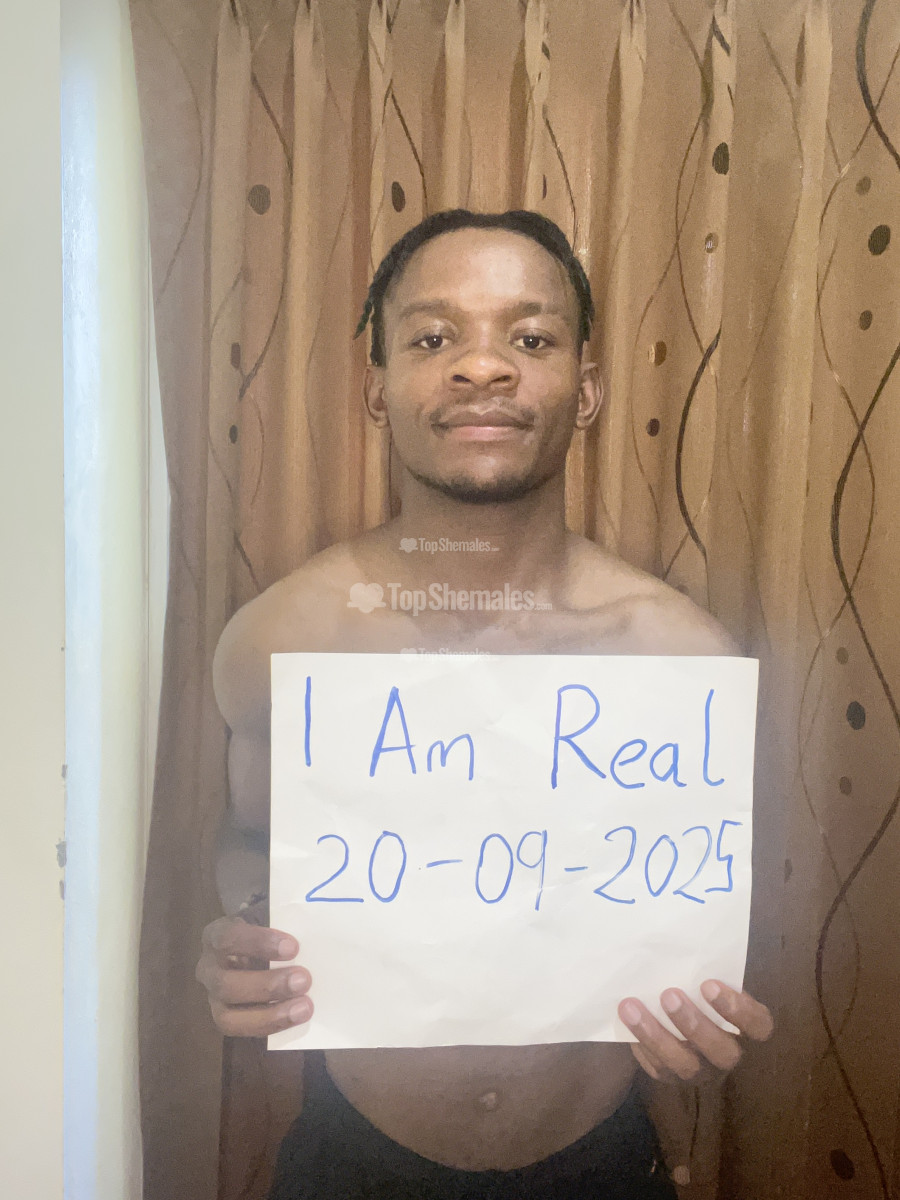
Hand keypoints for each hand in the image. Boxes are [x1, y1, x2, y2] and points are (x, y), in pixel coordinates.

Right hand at [195, 915, 313, 1036]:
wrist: (258, 949)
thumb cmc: (265, 932)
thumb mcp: (270, 921)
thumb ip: (282, 928)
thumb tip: (311, 938)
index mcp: (215, 936)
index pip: (228, 938)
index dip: (259, 943)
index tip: (293, 947)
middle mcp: (207, 968)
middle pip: (226, 983)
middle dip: (267, 985)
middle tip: (304, 980)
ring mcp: (213, 997)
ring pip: (227, 1016)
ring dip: (269, 1014)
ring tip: (304, 1006)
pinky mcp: (223, 1018)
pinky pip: (241, 1029)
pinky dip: (270, 1025)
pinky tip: (296, 1017)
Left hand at [618, 980, 772, 1080]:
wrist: (673, 1010)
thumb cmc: (697, 987)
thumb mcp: (707, 978)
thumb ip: (705, 970)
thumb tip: (681, 938)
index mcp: (746, 1027)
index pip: (758, 1026)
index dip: (737, 1009)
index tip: (708, 984)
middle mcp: (727, 1053)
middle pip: (723, 1052)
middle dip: (694, 1025)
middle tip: (669, 995)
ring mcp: (701, 1070)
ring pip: (685, 1066)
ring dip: (657, 1036)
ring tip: (631, 1007)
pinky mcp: (672, 1077)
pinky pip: (658, 1068)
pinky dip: (642, 1046)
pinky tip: (626, 1023)